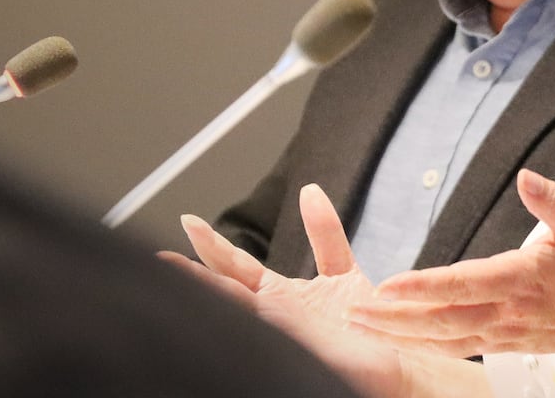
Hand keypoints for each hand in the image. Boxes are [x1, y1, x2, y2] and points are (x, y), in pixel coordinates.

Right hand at [164, 184, 454, 397]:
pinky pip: (280, 325)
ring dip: (213, 292)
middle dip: (194, 271)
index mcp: (281, 298)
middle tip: (158, 256)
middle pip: (228, 286)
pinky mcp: (308, 344)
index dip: (211, 245)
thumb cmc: (367, 328)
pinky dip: (255, 312)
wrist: (397, 365)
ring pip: (242, 306)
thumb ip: (323, 232)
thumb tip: (308, 189)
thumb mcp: (342, 270)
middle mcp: (277, 315)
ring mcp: (289, 330)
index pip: (236, 268)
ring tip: (177, 276)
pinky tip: (236, 302)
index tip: (188, 222)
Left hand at [348, 169, 554, 360]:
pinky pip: (456, 347)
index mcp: (523, 279)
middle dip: (394, 319)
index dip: (425, 286)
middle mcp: (508, 312)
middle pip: (442, 320)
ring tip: (361, 326)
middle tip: (352, 312)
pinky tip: (397, 337)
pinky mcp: (503, 344)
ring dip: (399, 335)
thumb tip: (525, 177)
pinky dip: (422, 345)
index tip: (389, 285)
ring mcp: (504, 333)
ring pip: (443, 339)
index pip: (465, 284)